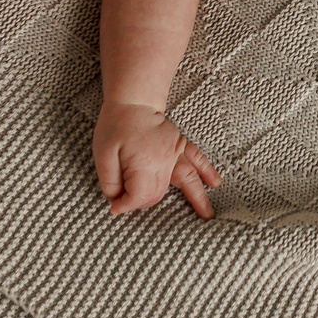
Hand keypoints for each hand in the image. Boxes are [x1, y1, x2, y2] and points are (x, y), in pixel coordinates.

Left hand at [93, 99, 220, 217]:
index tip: (115, 206)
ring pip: (188, 181)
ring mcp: (176, 152)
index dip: (125, 205)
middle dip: (144, 202)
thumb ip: (109, 183)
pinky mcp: (181, 145)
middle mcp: (165, 160)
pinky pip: (198, 160)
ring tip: (208, 216)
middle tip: (129, 202)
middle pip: (158, 194)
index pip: (140, 196)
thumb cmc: (116, 126)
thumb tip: (117, 202)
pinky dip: (207, 172)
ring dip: (198, 199)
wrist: (133, 101)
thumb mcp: (102, 155)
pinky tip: (215, 183)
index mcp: (144, 163)